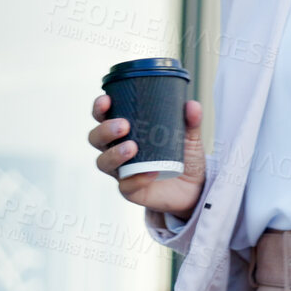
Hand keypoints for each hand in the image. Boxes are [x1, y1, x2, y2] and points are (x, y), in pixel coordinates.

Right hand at [88, 94, 205, 221]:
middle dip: (104, 130)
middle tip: (124, 126)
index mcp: (127, 132)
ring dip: (114, 154)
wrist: (195, 186)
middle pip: (96, 139)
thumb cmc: (184, 156)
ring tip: (132, 148)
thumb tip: (192, 105)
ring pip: (103, 162)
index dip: (100, 109)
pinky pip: (125, 186)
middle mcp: (117, 150)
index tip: (106, 100)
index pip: (104, 117)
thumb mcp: (190, 136)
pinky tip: (151, 173)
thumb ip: (191, 121)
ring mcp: (122, 171)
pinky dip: (137, 178)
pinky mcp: (130, 190)